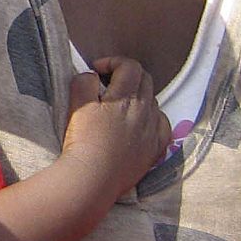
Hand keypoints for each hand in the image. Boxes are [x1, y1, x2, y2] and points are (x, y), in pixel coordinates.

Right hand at [60, 56, 171, 199]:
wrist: (93, 178)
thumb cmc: (83, 141)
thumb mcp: (77, 105)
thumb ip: (84, 82)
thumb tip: (92, 76)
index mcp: (126, 97)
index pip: (130, 66)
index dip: (112, 62)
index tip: (97, 71)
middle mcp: (145, 110)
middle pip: (145, 80)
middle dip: (127, 75)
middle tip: (108, 84)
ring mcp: (153, 130)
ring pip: (154, 101)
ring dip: (139, 96)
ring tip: (120, 105)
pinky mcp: (155, 149)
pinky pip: (163, 125)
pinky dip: (153, 119)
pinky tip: (141, 124)